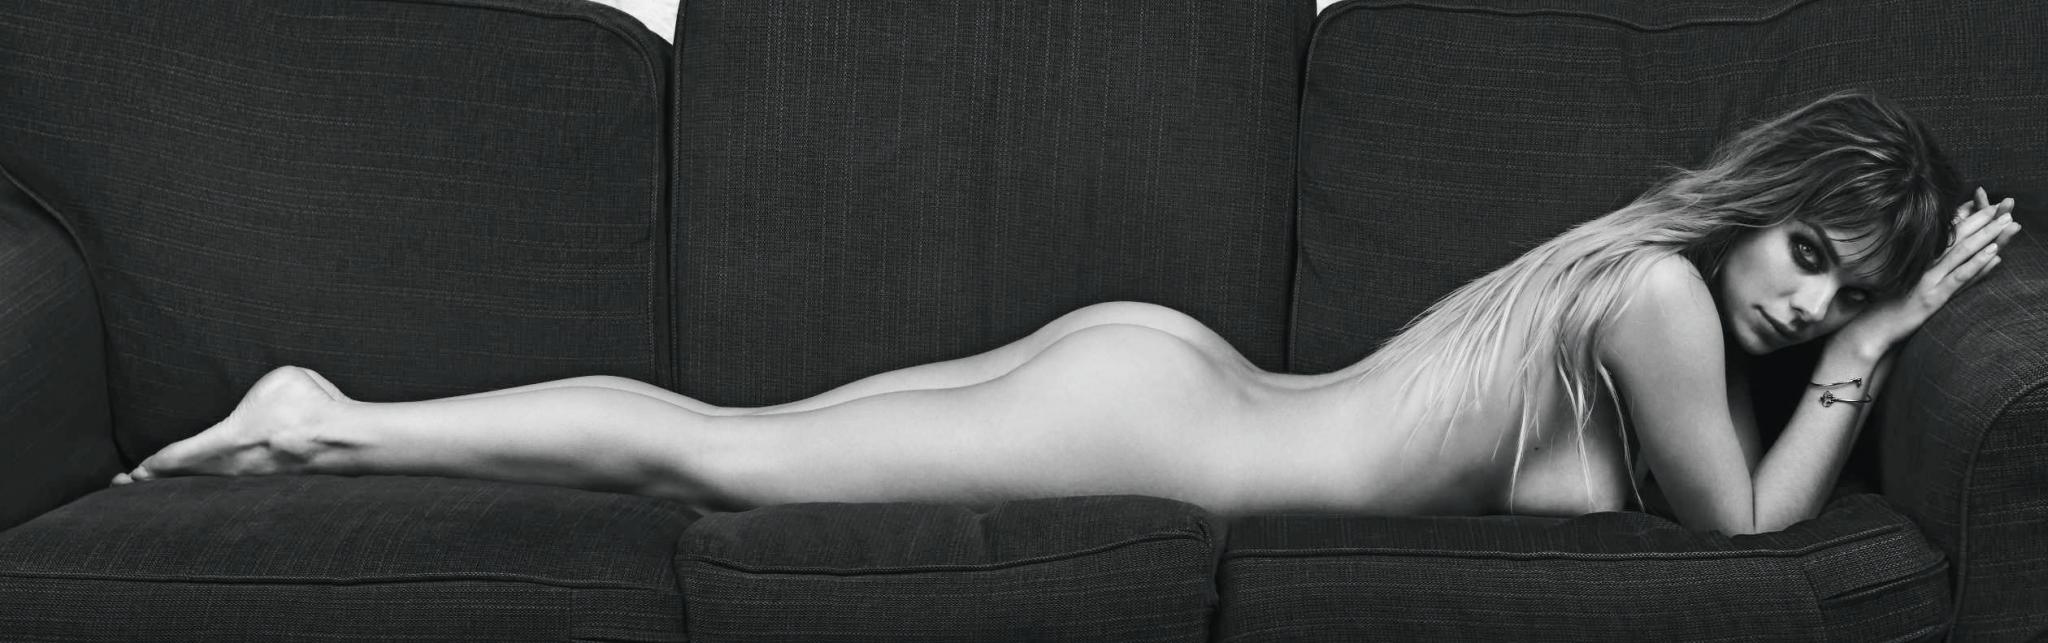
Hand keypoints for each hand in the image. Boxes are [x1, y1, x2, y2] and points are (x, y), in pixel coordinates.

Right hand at [1838, 187, 2020, 350]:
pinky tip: (1993, 252)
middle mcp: (1925, 264)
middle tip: (2004, 204)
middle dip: (1982, 219)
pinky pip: (1959, 277)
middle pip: (1958, 236)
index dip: (1967, 217)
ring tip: (2007, 221)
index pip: (1947, 233)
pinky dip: (1977, 264)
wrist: (1870, 328)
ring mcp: (1929, 279)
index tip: (1984, 202)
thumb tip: (1929, 256)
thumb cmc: (1884, 306)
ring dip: (1987, 235)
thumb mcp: (1901, 282)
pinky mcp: (1933, 297)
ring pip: (1963, 252)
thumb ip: (1915, 266)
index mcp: (1918, 259)